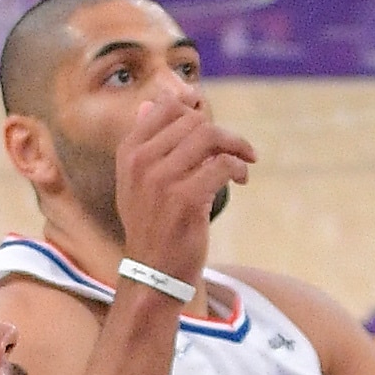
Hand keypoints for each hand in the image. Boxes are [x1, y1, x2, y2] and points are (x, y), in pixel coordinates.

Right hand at [112, 86, 256, 284]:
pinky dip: (240, 167)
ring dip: (236, 145)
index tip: (213, 132)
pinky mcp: (186, 199)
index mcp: (129, 152)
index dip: (196, 113)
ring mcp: (161, 180)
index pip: (167, 107)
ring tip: (245, 161)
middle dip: (222, 133)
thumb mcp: (136, 180)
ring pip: (210, 136)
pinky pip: (224, 165)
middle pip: (194, 120)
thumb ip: (145, 142)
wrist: (153, 271)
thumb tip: (152, 102)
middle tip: (238, 150)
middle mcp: (141, 161)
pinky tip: (241, 179)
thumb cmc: (152, 224)